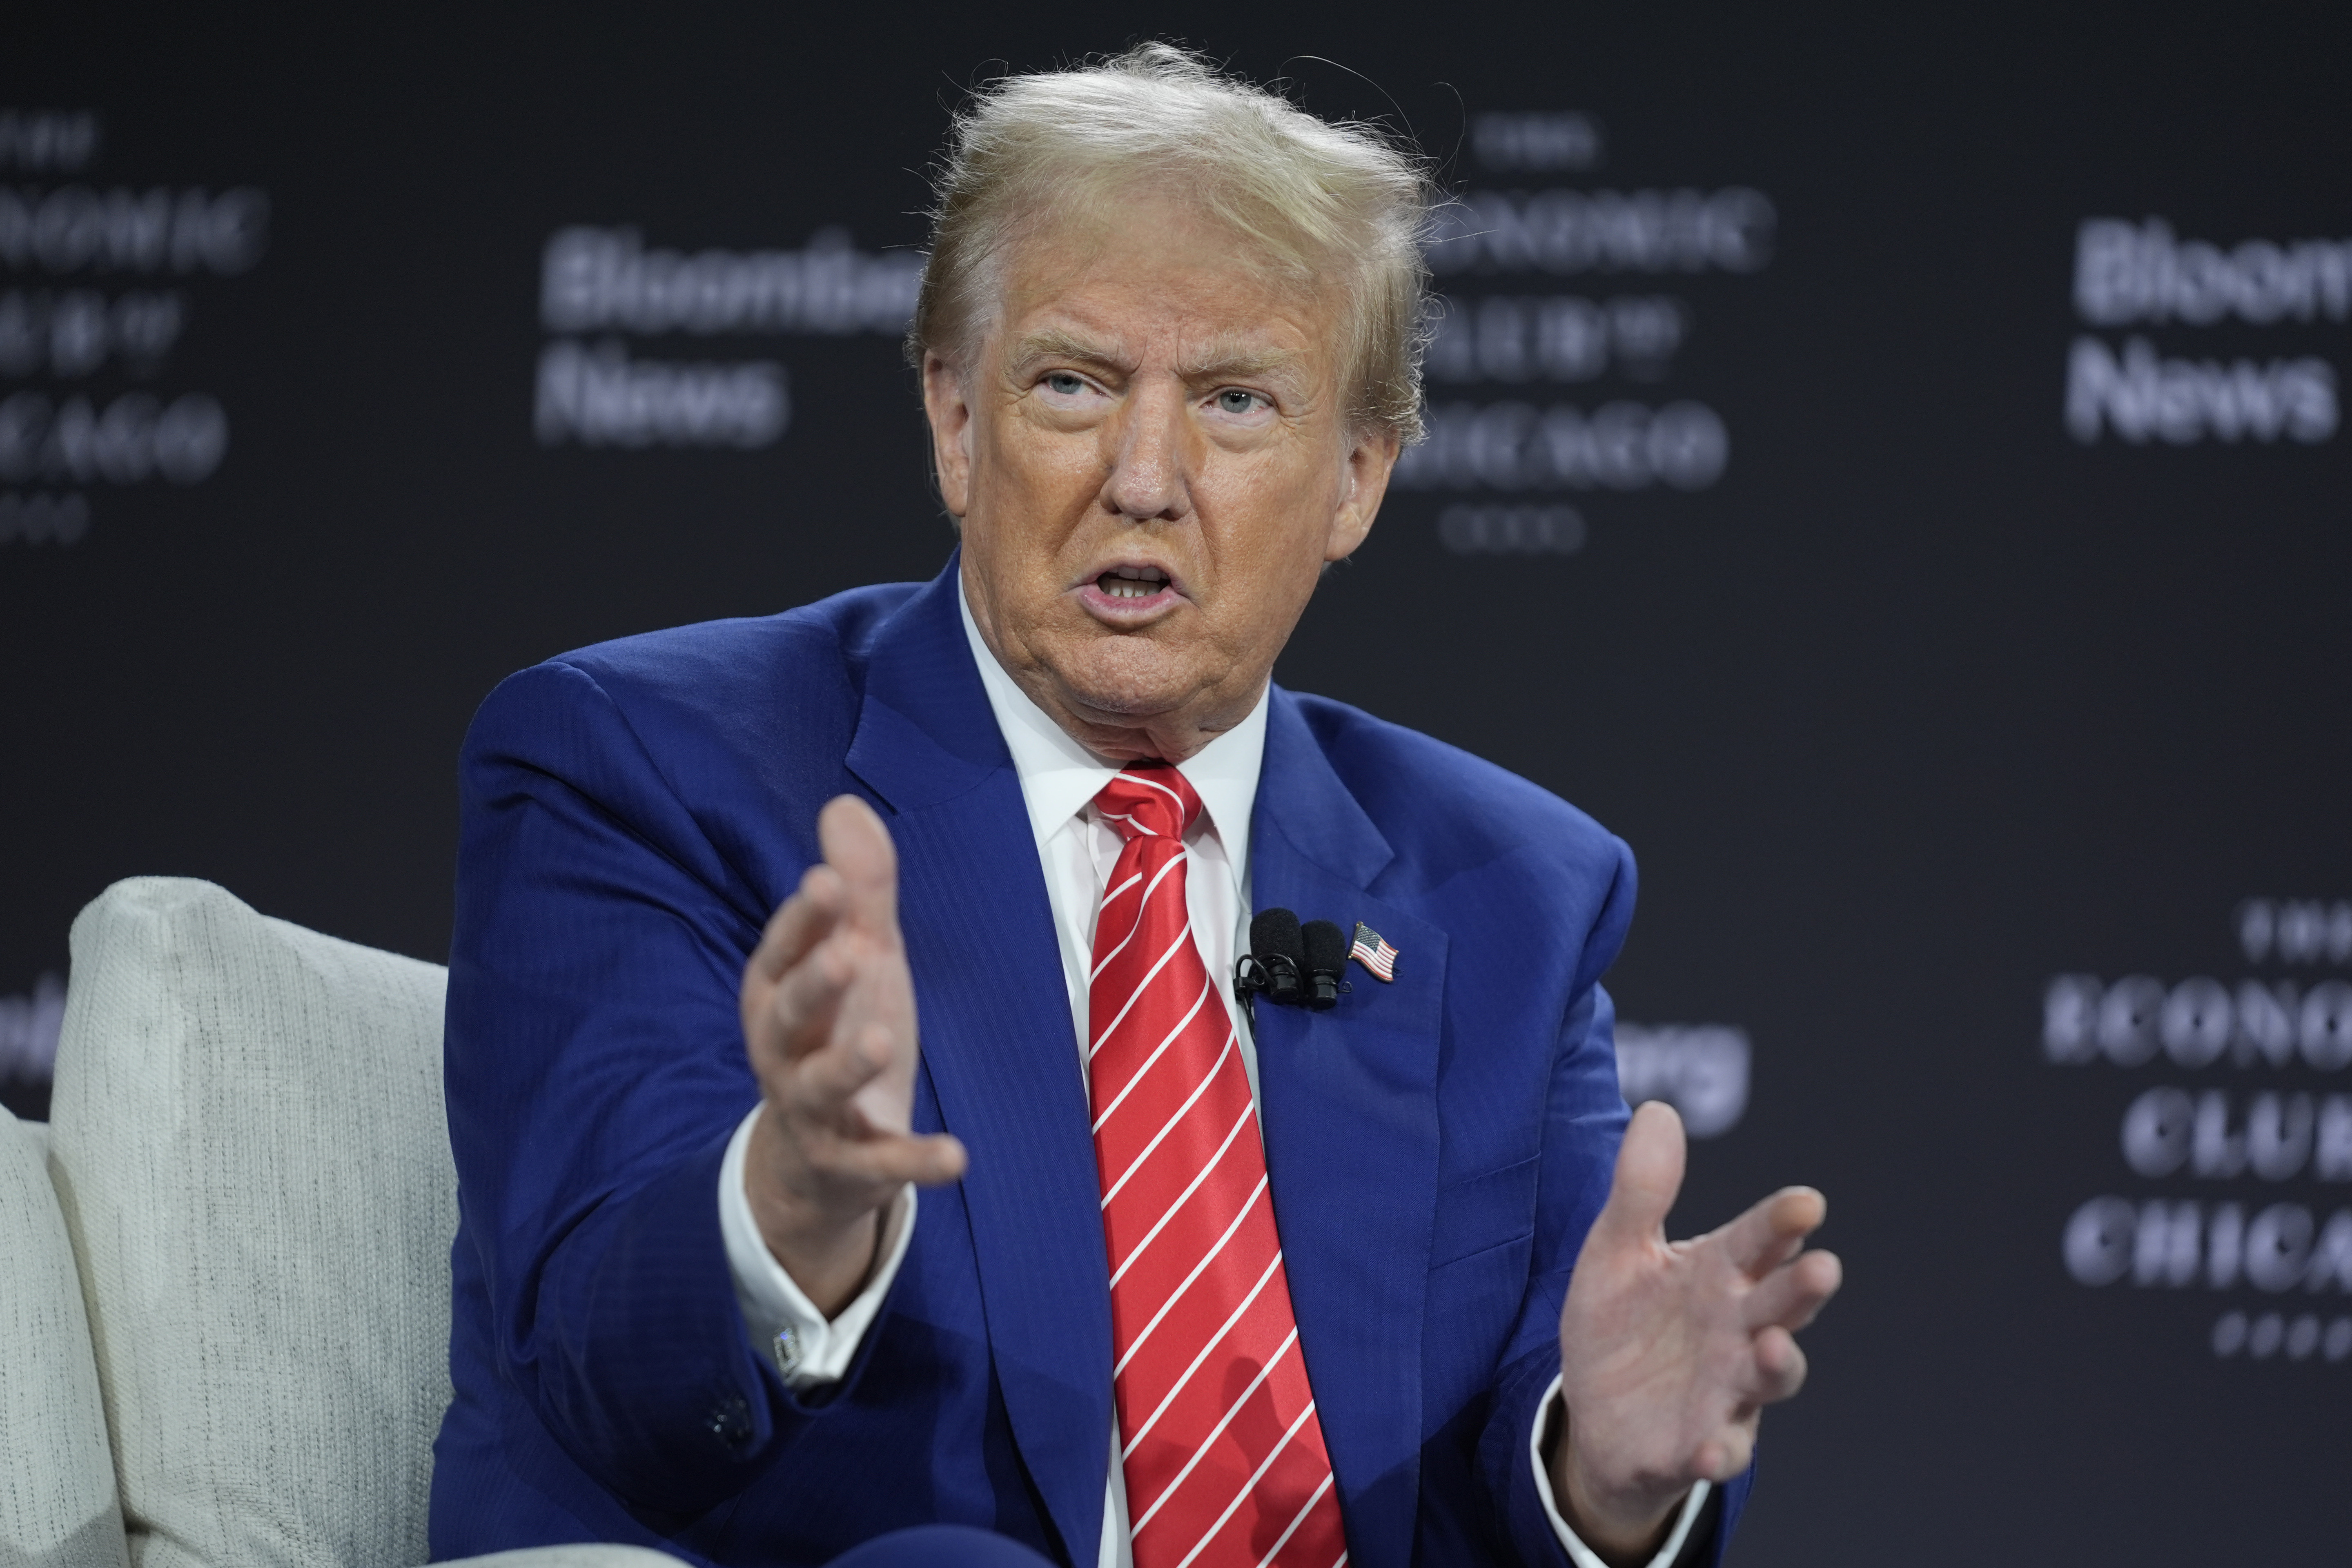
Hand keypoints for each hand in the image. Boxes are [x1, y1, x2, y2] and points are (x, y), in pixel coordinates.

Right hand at [739, 795, 966, 1314]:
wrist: (817, 1157)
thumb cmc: (836, 1030)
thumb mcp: (856, 956)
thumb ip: (858, 889)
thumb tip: (844, 804)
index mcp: (779, 993)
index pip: (783, 952)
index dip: (802, 921)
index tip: (825, 882)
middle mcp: (785, 1050)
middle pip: (790, 1015)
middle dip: (813, 984)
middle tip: (845, 953)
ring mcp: (814, 1110)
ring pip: (820, 1086)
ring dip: (847, 1063)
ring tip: (879, 1038)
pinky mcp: (851, 1163)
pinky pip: (881, 1164)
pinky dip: (915, 1163)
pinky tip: (956, 1156)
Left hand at [1551, 1101, 1840, 1563]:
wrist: (1599, 1411)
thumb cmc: (1623, 1322)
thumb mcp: (1617, 1251)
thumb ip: (1642, 1189)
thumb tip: (1658, 1110)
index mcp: (1719, 1273)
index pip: (1757, 1240)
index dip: (1782, 1221)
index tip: (1806, 1202)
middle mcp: (1737, 1329)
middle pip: (1779, 1303)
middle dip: (1801, 1288)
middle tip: (1822, 1267)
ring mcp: (1728, 1388)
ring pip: (1768, 1376)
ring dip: (1779, 1364)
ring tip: (1773, 1348)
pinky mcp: (1702, 1443)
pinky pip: (1719, 1451)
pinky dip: (1719, 1452)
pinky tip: (1709, 1451)